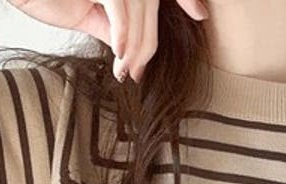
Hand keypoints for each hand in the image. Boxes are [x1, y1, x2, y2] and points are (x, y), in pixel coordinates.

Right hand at [6, 1, 209, 81]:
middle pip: (150, 7)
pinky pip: (121, 9)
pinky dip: (123, 33)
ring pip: (139, 11)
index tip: (201, 16)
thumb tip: (128, 47)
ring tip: (126, 71)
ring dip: (134, 47)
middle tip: (136, 75)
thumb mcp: (84, 12)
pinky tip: (119, 54)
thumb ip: (110, 24)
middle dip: (148, 45)